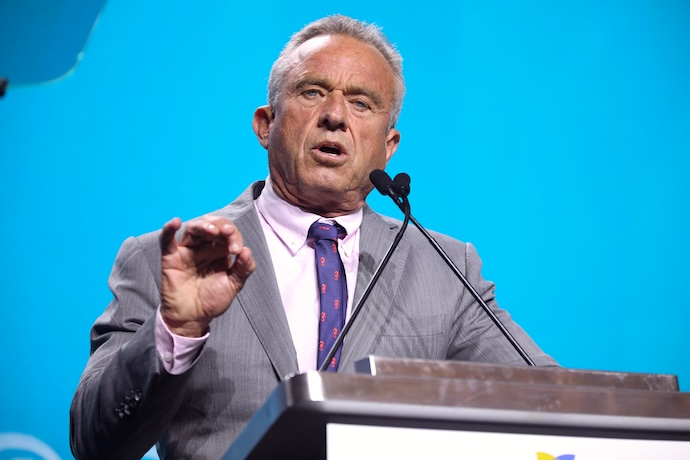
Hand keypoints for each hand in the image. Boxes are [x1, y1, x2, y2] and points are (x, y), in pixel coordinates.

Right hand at [158, 216, 255, 336]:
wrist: (193, 318)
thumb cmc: (212, 300)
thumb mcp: (233, 285)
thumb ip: (243, 268)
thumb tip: (247, 251)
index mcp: (220, 251)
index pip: (228, 234)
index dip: (234, 236)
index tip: (236, 250)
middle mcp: (204, 247)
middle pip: (212, 226)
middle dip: (221, 226)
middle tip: (227, 232)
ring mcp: (187, 251)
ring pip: (193, 229)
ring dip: (203, 226)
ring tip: (212, 230)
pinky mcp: (171, 258)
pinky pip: (166, 241)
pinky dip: (168, 230)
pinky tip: (175, 222)